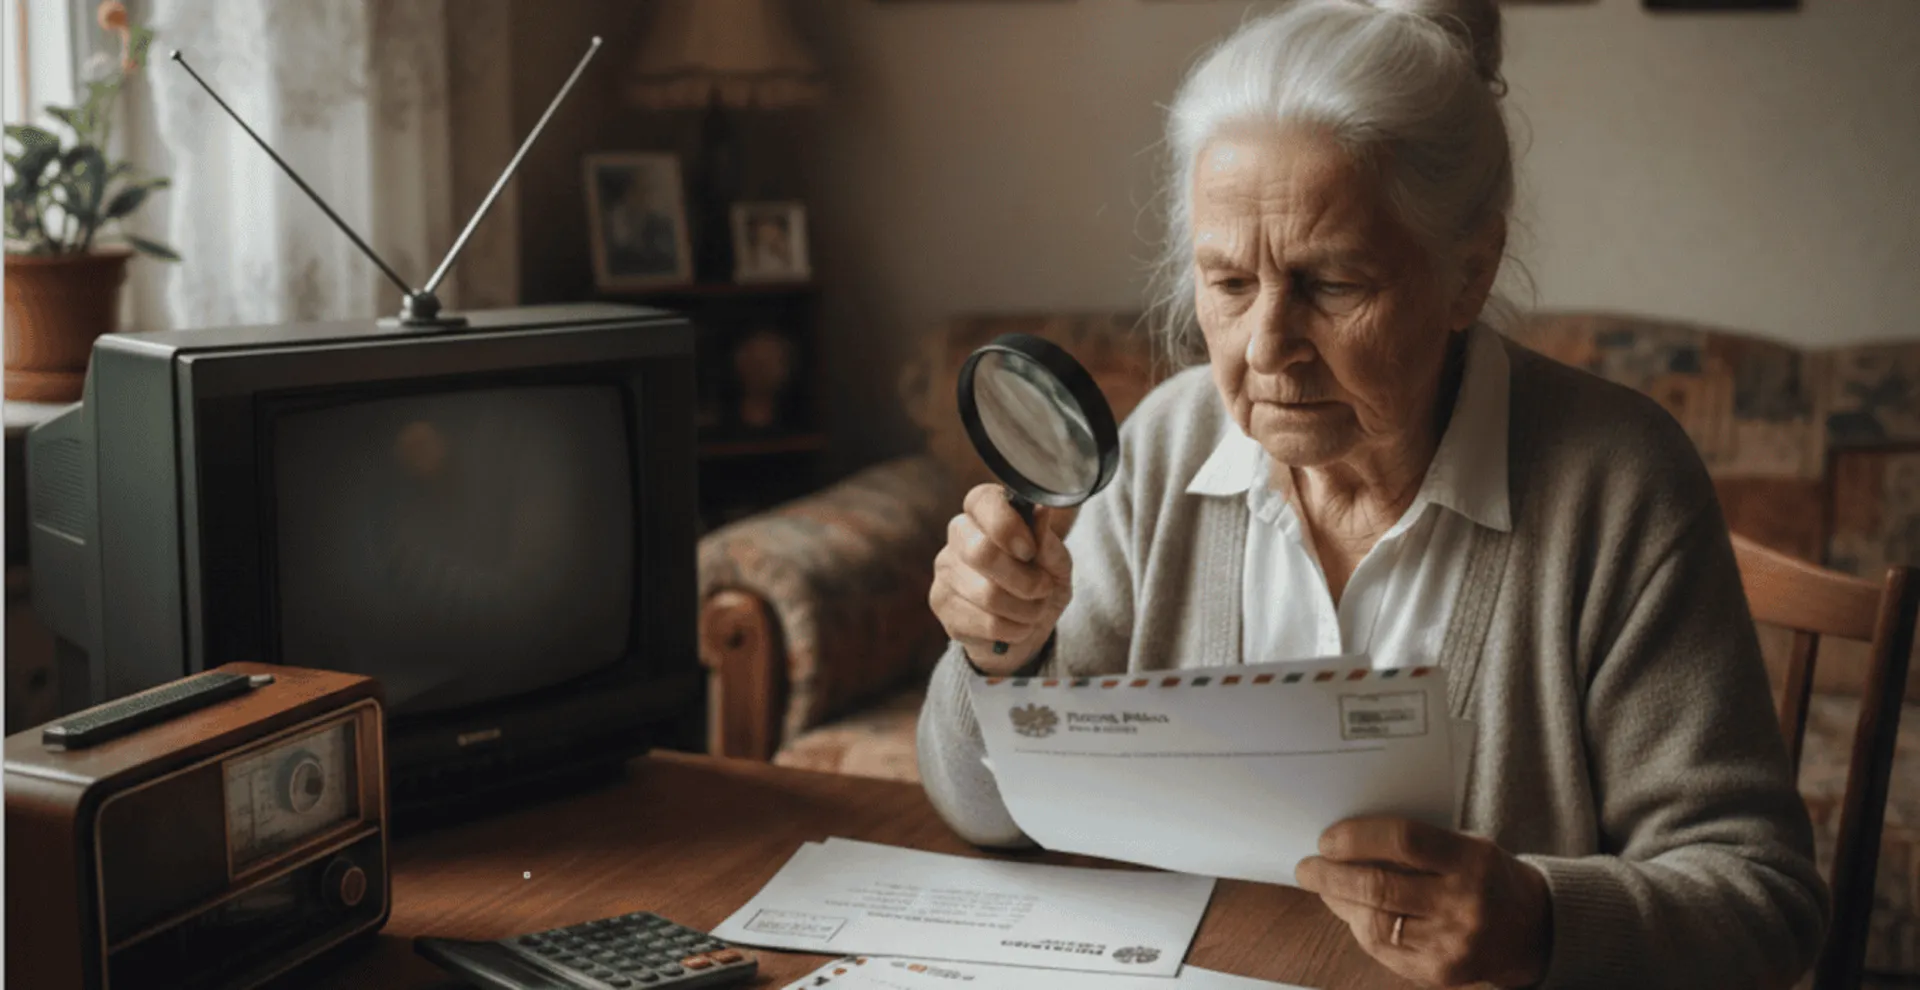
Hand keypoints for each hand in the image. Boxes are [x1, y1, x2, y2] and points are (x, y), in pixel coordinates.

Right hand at [930, 484, 1072, 673]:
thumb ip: (1048, 542)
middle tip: (1043, 588)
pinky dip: (1015, 629)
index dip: (1008, 527)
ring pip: (988, 595)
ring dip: (1026, 610)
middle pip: (982, 553)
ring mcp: (945, 571)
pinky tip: (1017, 626)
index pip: (983, 501)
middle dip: (1024, 580)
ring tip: (1035, 610)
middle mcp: (959, 535)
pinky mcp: (942, 606)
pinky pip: (986, 623)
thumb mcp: (1057, 563)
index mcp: (985, 510)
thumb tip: (1041, 512)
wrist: (1026, 626)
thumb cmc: (1041, 583)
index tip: (1030, 551)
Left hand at [1295, 817, 1551, 988]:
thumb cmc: (1484, 876)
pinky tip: (1352, 913)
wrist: (1532, 930)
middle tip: (1307, 867)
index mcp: (1471, 860)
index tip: (1327, 839)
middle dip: (1331, 875)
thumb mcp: (1464, 845)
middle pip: (1380, 886)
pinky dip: (1359, 928)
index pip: (1403, 840)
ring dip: (1339, 903)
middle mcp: (1464, 904)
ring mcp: (1452, 944)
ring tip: (1324, 887)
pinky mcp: (1441, 973)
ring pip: (1375, 923)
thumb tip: (1343, 841)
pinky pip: (1384, 950)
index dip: (1356, 838)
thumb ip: (1413, 843)